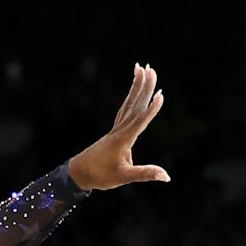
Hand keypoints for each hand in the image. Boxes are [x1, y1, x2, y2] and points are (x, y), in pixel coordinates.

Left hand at [67, 62, 170, 190]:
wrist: (79, 173)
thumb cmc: (100, 176)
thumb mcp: (124, 177)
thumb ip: (145, 174)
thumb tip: (166, 176)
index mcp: (123, 140)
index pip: (139, 122)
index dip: (150, 110)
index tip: (160, 95)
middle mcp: (119, 130)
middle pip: (134, 105)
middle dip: (144, 87)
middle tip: (151, 69)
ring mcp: (116, 129)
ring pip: (129, 104)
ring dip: (136, 86)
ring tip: (142, 69)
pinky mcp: (115, 131)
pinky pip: (125, 109)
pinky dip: (131, 98)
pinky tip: (135, 90)